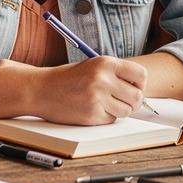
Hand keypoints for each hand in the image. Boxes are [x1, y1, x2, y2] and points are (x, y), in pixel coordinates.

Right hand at [29, 56, 148, 124]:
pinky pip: (111, 119)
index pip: (141, 75)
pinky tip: (91, 108)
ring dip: (118, 110)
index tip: (133, 87)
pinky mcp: (92, 114)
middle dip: (132, 101)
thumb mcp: (93, 66)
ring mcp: (98, 98)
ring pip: (126, 111)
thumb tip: (140, 89)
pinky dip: (104, 116)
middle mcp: (104, 79)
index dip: (140, 84)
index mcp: (106, 63)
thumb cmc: (68, 78)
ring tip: (103, 103)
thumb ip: (115, 74)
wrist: (41, 89)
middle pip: (137, 96)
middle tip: (121, 100)